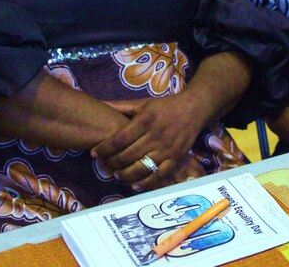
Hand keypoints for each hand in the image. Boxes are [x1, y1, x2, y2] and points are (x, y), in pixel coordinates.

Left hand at [91, 94, 208, 191]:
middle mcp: (156, 135)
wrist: (194, 108)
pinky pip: (159, 174)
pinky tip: (134, 184)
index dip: (104, 148)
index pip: (119, 138)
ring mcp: (167, 148)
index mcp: (146, 120)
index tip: (94, 153)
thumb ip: (122, 106)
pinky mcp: (176, 158)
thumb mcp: (143, 103)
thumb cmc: (165, 106)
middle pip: (128, 155)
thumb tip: (100, 104)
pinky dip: (146, 182)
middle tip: (104, 165)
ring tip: (117, 175)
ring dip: (126, 174)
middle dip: (112, 163)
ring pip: (142, 167)